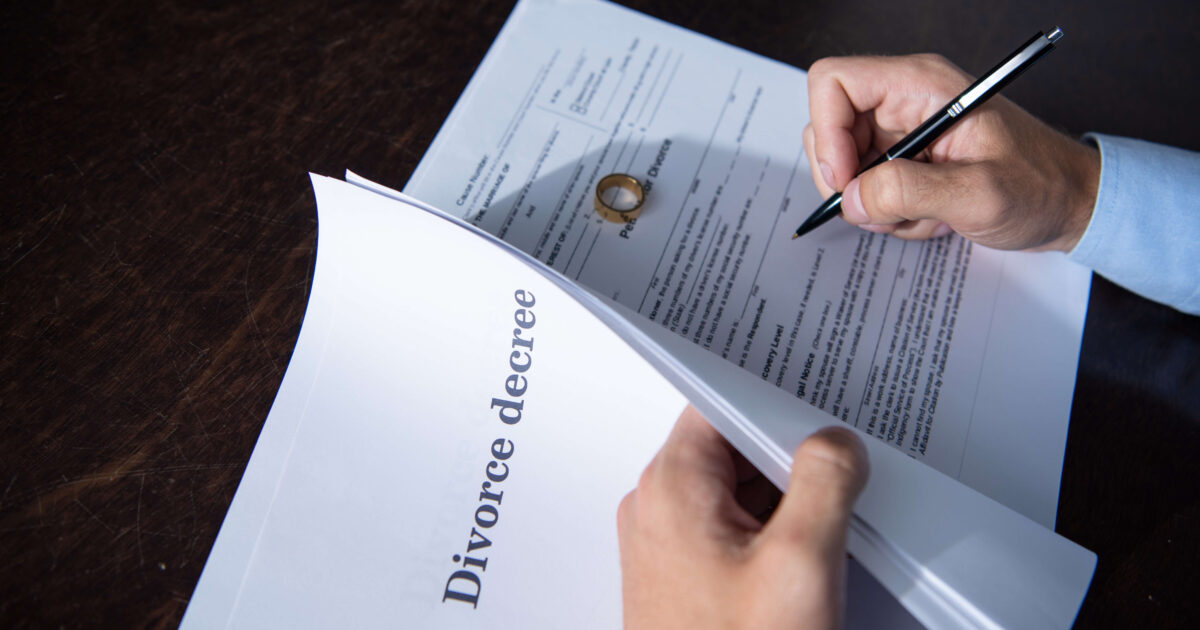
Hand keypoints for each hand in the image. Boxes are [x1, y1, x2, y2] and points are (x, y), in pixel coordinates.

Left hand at [617, 406, 868, 629]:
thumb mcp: (801, 562)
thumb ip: (825, 483)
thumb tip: (835, 443)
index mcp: (672, 487)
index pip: (718, 403)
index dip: (770, 397)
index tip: (816, 402)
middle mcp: (659, 508)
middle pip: (731, 447)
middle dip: (788, 456)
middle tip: (840, 469)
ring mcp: (669, 545)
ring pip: (736, 491)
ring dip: (784, 500)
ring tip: (828, 523)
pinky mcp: (685, 577)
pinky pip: (731, 531)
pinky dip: (771, 534)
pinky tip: (805, 558)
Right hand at [803, 54, 1100, 251]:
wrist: (1071, 206)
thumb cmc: (1041, 187)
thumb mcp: (979, 193)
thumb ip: (909, 192)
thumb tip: (852, 198)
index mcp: (922, 85)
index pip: (834, 82)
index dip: (826, 132)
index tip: (846, 179)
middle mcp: (906, 102)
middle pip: (829, 128)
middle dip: (849, 180)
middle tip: (883, 209)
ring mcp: (903, 133)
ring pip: (846, 167)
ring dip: (875, 205)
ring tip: (923, 215)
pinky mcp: (906, 162)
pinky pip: (868, 190)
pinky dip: (890, 215)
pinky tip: (932, 217)